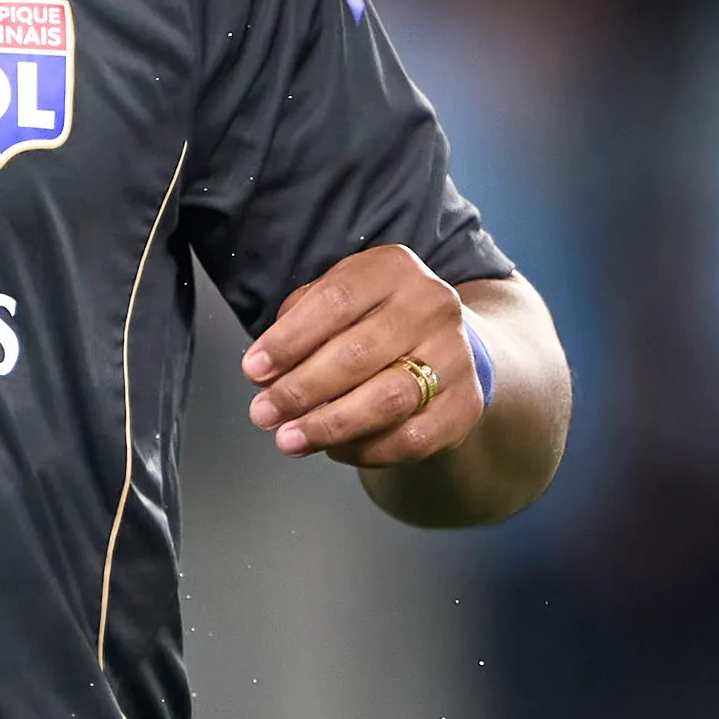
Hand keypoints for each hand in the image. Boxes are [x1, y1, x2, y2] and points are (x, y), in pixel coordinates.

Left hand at [242, 246, 483, 467]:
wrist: (442, 348)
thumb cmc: (370, 324)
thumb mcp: (335, 303)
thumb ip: (298, 326)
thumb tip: (265, 374)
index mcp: (393, 268)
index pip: (335, 301)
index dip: (289, 339)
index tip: (253, 370)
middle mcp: (432, 304)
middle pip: (358, 353)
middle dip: (301, 389)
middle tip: (264, 414)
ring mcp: (455, 355)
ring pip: (386, 399)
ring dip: (330, 425)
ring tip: (289, 439)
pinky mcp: (465, 404)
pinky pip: (410, 438)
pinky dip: (365, 449)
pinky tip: (335, 448)